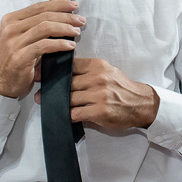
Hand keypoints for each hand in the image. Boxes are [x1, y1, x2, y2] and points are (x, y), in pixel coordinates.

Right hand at [0, 0, 83, 97]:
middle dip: (66, 16)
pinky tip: (70, 46)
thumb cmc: (16, 60)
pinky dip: (60, 44)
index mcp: (10, 20)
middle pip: (44, 16)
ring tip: (76, 32)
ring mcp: (13, 43)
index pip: (38, 7)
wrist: (3, 83)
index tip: (74, 5)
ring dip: (65, 28)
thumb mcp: (23, 38)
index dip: (58, 4)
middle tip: (80, 20)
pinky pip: (44, 45)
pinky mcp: (19, 57)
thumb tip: (63, 16)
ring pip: (45, 28)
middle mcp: (10, 29)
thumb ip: (36, 26)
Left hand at [38, 57, 158, 129]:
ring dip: (59, 105)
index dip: (53, 70)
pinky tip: (65, 116)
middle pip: (66, 83)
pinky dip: (68, 116)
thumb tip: (62, 73)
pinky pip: (74, 113)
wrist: (141, 104)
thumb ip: (87, 71)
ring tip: (51, 106)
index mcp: (98, 66)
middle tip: (41, 95)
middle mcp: (98, 78)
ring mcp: (99, 95)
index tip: (40, 74)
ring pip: (68, 99)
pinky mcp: (99, 112)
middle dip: (52, 90)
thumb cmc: (121, 88)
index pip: (70, 65)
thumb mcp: (107, 72)